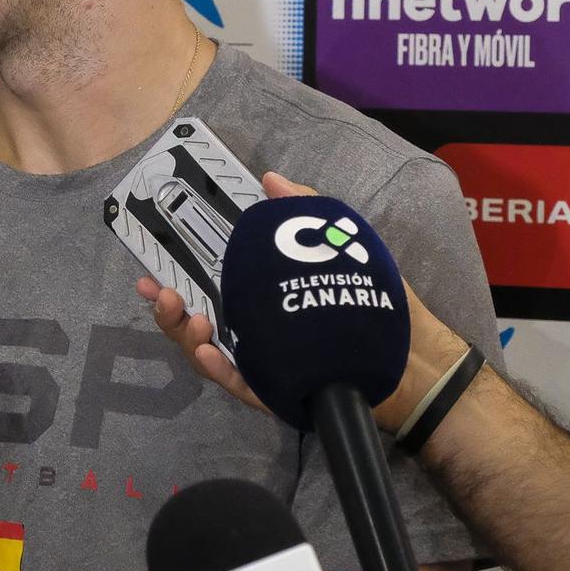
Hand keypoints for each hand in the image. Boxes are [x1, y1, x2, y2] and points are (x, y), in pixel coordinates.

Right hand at [142, 171, 471, 431]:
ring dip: (189, 338)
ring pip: (213, 356)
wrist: (419, 358)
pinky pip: (244, 385)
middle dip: (170, 311)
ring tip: (190, 320)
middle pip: (200, 326)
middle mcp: (260, 334)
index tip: (150, 267)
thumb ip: (306, 212)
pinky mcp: (284, 392)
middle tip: (160, 293)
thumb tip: (269, 178)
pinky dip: (221, 369)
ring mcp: (269, 364)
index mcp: (266, 300)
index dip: (177, 278)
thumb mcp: (343, 243)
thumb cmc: (382, 300)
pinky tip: (209, 351)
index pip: (211, 289)